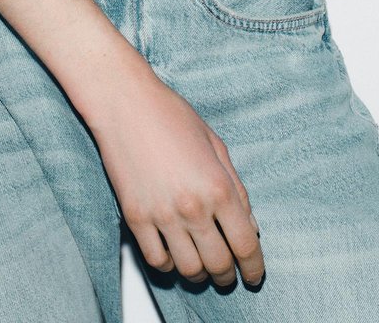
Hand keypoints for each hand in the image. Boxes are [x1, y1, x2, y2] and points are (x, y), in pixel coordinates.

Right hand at [87, 73, 264, 288]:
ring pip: (189, 269)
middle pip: (219, 264)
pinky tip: (173, 255)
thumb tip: (249, 225)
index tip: (253, 275)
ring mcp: (162, 215)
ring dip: (199, 275)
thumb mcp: (216, 145)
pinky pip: (156, 260)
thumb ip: (237, 188)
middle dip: (227, 275)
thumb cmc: (170, 115)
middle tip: (227, 274)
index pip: (245, 245)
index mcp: (218, 187)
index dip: (253, 268)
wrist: (125, 103)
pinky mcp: (135, 217)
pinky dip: (168, 266)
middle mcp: (192, 206)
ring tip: (200, 266)